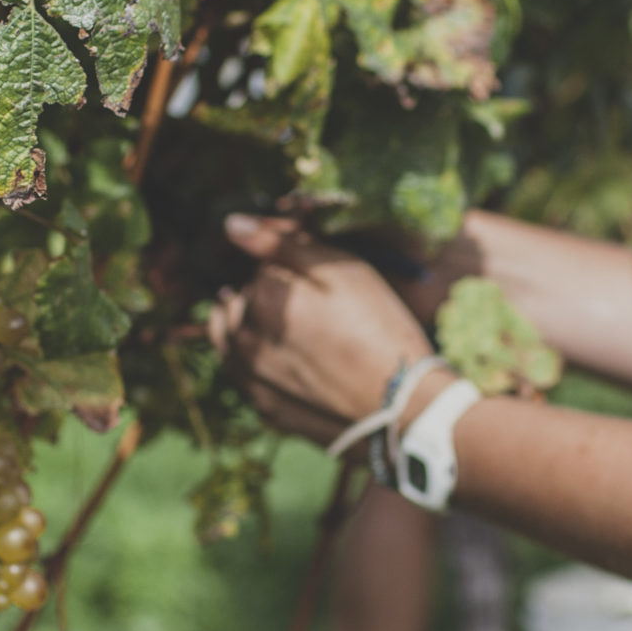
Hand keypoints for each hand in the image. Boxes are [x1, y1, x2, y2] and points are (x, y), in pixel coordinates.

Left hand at [206, 214, 437, 448]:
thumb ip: (279, 244)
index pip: (257, 260)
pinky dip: (257, 358)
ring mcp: (248, 376)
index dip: (285, 255)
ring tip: (294, 326)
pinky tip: (292, 358)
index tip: (316, 264)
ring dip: (251, 323)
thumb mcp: (339, 270)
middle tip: (311, 300)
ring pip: (234, 334)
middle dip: (265, 291)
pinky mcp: (262, 406)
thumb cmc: (377, 328)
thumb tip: (231, 224)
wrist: (400, 406)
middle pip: (241, 298)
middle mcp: (242, 338)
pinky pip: (244, 371)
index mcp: (259, 296)